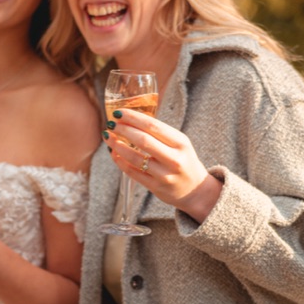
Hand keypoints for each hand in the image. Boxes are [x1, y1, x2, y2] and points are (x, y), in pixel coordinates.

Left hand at [106, 108, 221, 222]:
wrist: (195, 190)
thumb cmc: (183, 160)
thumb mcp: (179, 144)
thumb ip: (159, 133)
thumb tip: (129, 118)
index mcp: (181, 143)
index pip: (153, 125)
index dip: (133, 118)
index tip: (119, 112)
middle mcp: (174, 159)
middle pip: (143, 140)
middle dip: (123, 130)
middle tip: (111, 124)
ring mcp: (164, 175)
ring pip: (135, 157)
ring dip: (117, 145)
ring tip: (108, 137)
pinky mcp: (155, 187)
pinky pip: (132, 172)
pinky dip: (120, 161)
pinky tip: (113, 153)